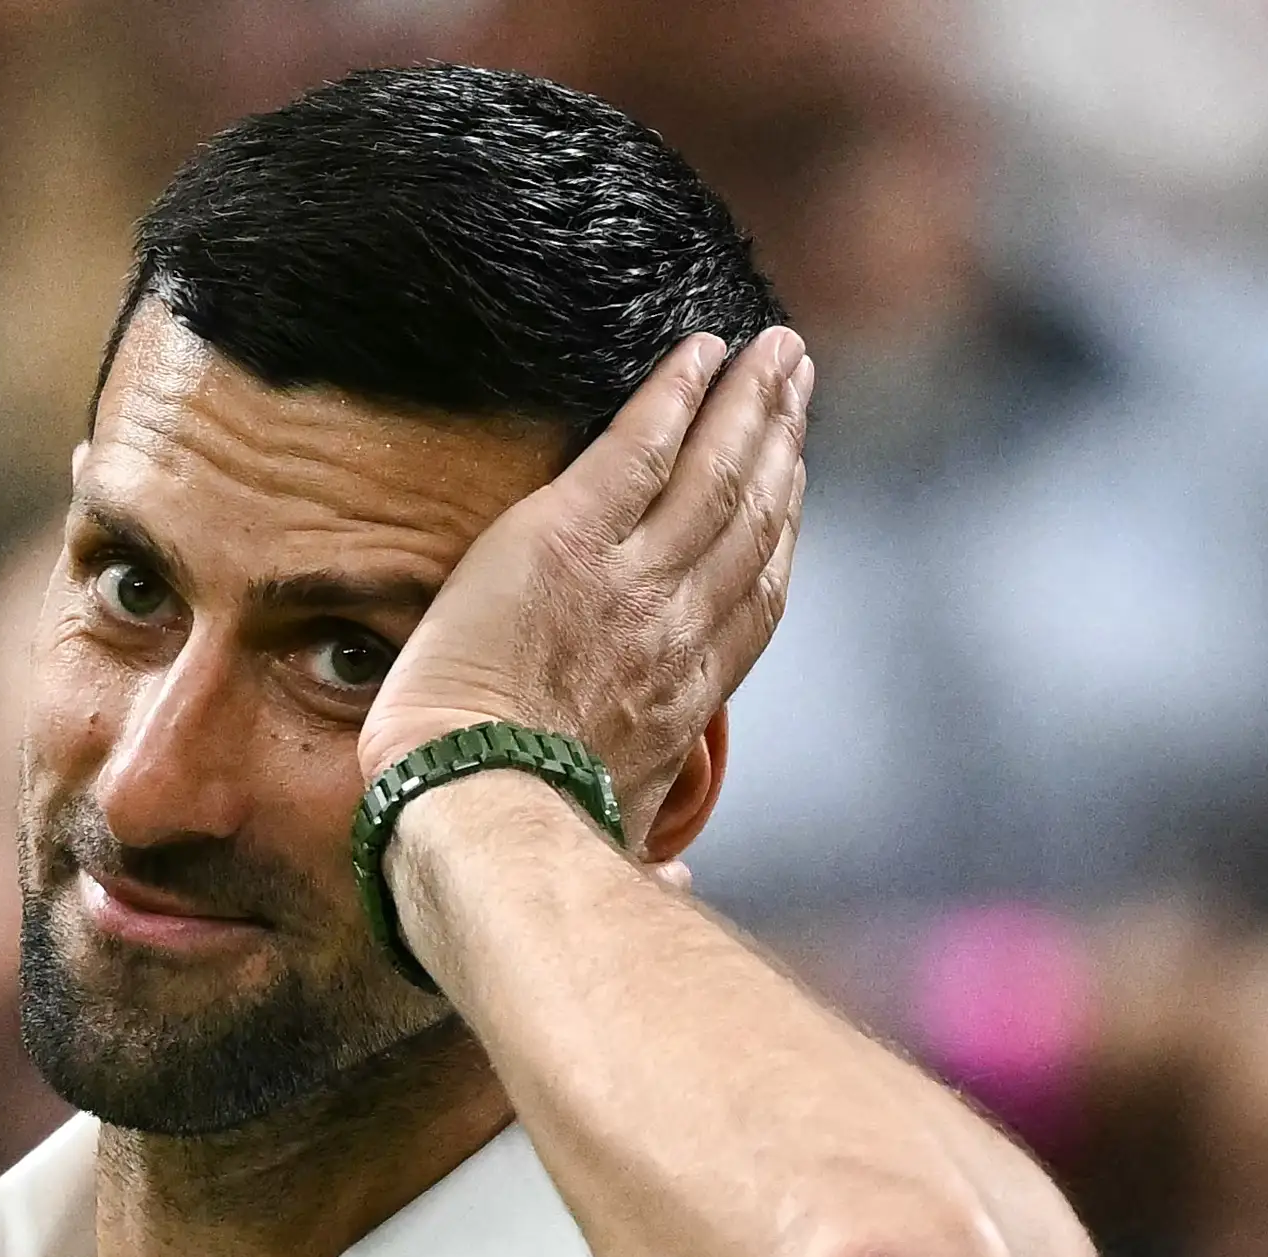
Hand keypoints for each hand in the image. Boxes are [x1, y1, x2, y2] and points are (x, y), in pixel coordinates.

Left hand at [357, 327, 812, 843]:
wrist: (474, 807)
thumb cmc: (527, 840)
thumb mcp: (617, 849)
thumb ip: (653, 847)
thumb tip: (686, 894)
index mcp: (688, 700)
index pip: (753, 598)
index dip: (781, 531)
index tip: (793, 485)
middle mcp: (678, 628)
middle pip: (750, 517)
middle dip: (779, 443)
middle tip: (794, 384)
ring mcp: (629, 578)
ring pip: (713, 471)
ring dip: (749, 403)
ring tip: (771, 351)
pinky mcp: (565, 537)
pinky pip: (636, 446)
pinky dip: (674, 395)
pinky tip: (696, 352)